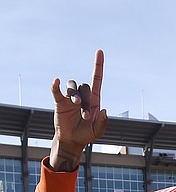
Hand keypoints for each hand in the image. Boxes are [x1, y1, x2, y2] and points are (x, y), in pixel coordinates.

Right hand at [49, 49, 108, 170]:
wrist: (72, 140)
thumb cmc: (87, 134)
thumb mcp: (98, 131)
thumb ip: (103, 122)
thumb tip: (104, 110)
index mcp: (94, 100)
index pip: (97, 79)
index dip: (98, 65)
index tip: (100, 51)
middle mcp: (82, 96)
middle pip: (85, 86)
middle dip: (86, 99)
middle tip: (86, 116)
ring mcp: (70, 98)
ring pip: (73, 86)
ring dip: (75, 95)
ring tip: (76, 106)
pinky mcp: (59, 102)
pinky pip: (56, 90)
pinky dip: (55, 85)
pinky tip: (56, 82)